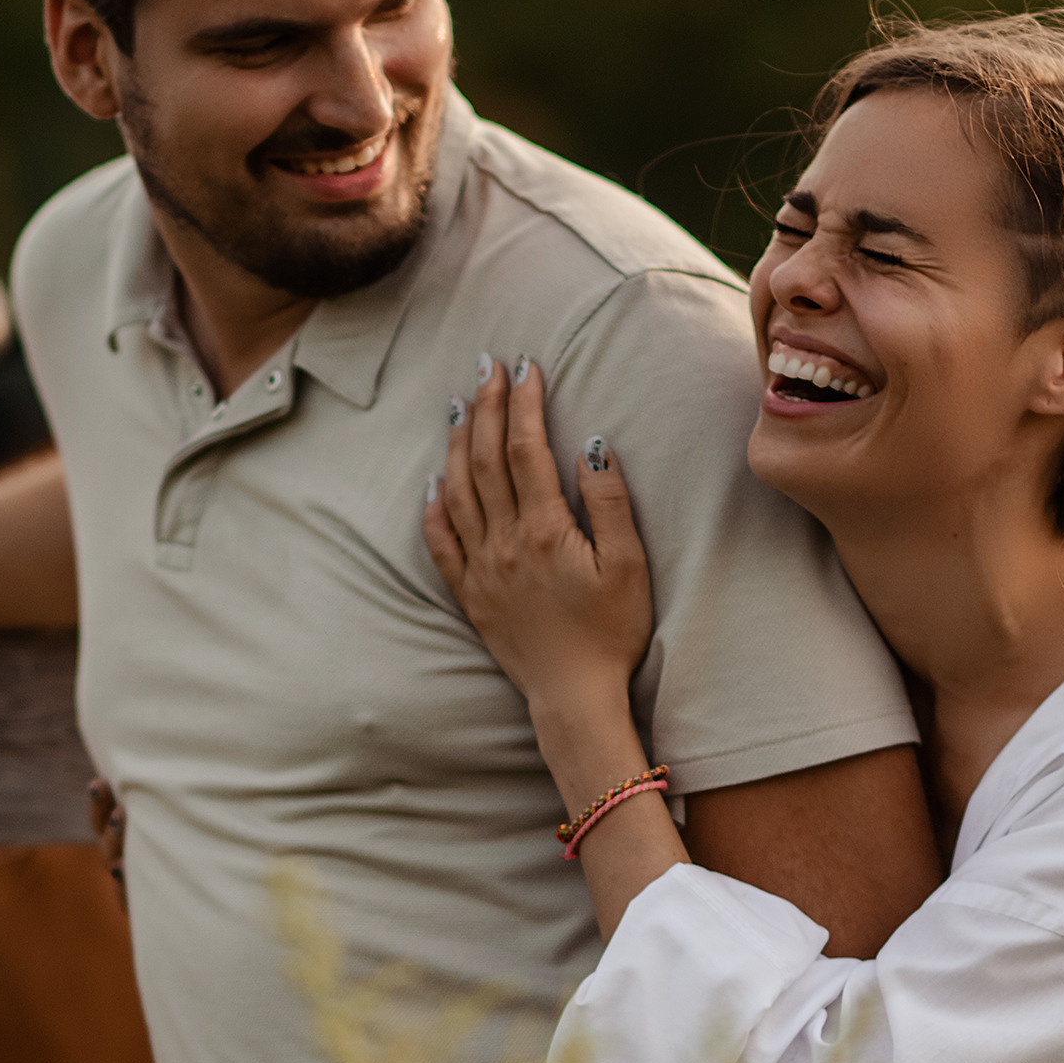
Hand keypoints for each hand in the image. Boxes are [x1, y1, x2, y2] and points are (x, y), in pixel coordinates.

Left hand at [423, 355, 653, 731]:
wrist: (572, 696)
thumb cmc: (610, 633)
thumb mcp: (628, 565)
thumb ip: (608, 502)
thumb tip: (591, 445)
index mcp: (543, 529)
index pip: (525, 448)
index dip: (523, 403)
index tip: (526, 366)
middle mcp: (503, 542)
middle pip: (484, 459)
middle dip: (485, 406)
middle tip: (488, 367)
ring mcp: (481, 567)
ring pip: (458, 490)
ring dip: (457, 443)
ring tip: (459, 405)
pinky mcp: (470, 593)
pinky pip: (441, 541)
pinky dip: (435, 505)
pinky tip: (435, 481)